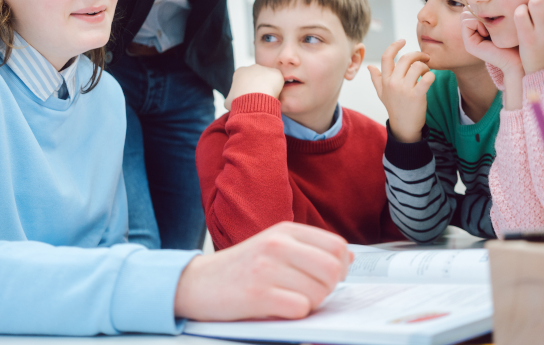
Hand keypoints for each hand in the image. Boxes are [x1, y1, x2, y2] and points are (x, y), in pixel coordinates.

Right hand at [174, 221, 351, 320]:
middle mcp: (277, 244)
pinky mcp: (257, 294)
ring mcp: (267, 268)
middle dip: (328, 288)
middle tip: (310, 293)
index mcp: (285, 230)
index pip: (336, 245)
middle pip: (332, 269)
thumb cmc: (239, 268)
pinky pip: (299, 309)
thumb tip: (348, 257)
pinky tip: (277, 308)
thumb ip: (310, 249)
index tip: (329, 277)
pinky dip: (294, 314)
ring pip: (318, 292)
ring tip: (287, 299)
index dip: (340, 267)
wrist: (195, 282)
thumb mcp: (274, 246)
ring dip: (309, 303)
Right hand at [224, 64, 284, 110]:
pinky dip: (277, 89)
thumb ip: (231, 99)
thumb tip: (232, 103)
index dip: (248, 90)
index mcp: (240, 72)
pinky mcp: (275, 73)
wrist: (251, 101)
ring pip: (268, 79)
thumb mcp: (228, 102)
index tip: (250, 98)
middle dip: (259, 86)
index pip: (245, 80)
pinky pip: (278, 81)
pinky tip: (274, 97)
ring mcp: (264, 69)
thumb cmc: (238, 102)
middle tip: (260, 99)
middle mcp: (252, 67)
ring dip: (268, 87)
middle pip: (257, 77)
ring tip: (267, 99)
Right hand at [368, 40, 433, 143]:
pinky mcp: (417, 96)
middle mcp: (393, 83)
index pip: (386, 57)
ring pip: (418, 67)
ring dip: (425, 66)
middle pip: (406, 58)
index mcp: (385, 80)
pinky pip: (427, 78)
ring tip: (427, 72)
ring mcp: (404, 89)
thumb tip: (369, 67)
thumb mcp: (382, 94)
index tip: (403, 41)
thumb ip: (376, 79)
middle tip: (425, 58)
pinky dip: (432, 76)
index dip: (394, 46)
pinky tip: (431, 79)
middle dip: (418, 55)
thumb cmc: (395, 108)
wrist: (404, 127)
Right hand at [461, 10, 523, 76]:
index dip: (483, 7)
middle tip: (494, 22)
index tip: (498, 17)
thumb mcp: (507, 18)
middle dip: (480, 11)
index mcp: (479, 27)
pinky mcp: (469, 45)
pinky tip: (488, 33)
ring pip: (465, 14)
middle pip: (467, 9)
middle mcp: (472, 34)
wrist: (520, 59)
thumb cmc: (519, 37)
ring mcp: (469, 40)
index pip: (472, 7)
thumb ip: (496, 9)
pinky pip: (466, 21)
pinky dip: (477, 22)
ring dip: (479, 16)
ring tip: (492, 28)